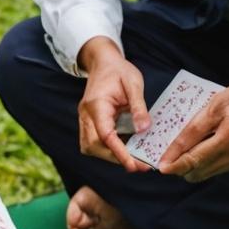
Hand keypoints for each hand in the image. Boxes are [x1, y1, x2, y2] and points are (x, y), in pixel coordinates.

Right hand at [76, 37, 150, 173]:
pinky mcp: (89, 122)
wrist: (103, 62)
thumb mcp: (134, 83)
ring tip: (134, 160)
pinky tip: (126, 150)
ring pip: (91, 147)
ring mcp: (85, 119)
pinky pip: (94, 142)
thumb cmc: (119, 70)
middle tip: (140, 166)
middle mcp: (86, 114)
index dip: (118, 152)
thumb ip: (138, 107)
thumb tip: (144, 129)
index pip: (105, 135)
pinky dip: (108, 149)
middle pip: (94, 146)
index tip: (133, 165)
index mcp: (97, 104)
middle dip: (115, 158)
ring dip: (110, 156)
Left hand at [159, 76, 228, 182]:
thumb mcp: (216, 105)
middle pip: (199, 170)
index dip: (175, 162)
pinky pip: (218, 169)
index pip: (194, 155)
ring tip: (184, 154)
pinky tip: (202, 151)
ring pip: (208, 173)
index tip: (161, 167)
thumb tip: (175, 149)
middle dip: (181, 167)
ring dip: (193, 167)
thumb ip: (195, 128)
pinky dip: (206, 164)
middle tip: (169, 158)